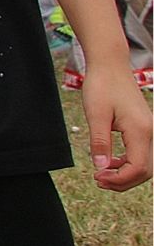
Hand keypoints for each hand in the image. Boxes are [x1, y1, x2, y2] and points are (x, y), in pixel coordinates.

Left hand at [82, 68, 151, 191]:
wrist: (110, 65)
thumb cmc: (102, 85)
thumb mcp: (96, 114)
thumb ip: (100, 142)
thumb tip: (101, 167)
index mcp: (140, 131)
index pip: (138, 168)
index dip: (120, 180)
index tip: (98, 178)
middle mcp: (150, 132)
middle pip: (145, 170)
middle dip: (123, 180)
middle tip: (98, 180)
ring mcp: (148, 130)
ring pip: (144, 163)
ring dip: (125, 173)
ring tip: (102, 174)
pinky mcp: (143, 127)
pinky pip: (140, 153)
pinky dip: (127, 162)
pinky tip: (110, 161)